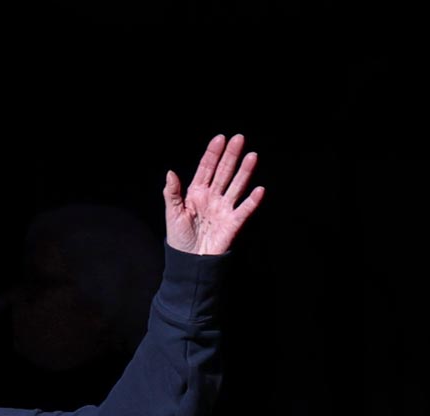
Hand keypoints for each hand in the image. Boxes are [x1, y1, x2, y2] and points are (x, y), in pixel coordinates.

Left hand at [162, 134, 263, 256]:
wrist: (189, 262)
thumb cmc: (180, 239)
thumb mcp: (172, 214)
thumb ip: (172, 193)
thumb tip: (170, 173)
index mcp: (197, 192)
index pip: (207, 168)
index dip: (213, 153)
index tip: (220, 138)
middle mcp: (213, 197)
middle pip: (224, 172)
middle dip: (231, 156)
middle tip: (239, 139)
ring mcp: (224, 209)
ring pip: (236, 186)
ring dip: (244, 172)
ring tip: (252, 156)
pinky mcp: (232, 223)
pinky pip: (244, 210)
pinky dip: (252, 201)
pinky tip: (258, 190)